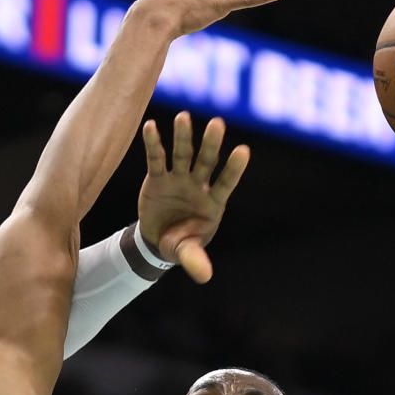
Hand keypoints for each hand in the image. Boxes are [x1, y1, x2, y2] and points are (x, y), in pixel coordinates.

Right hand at [138, 112, 249, 283]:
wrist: (158, 240)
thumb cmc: (181, 243)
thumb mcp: (187, 252)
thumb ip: (195, 260)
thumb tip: (205, 277)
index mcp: (212, 203)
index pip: (226, 183)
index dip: (234, 169)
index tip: (243, 151)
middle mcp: (198, 185)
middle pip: (206, 161)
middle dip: (211, 145)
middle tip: (217, 124)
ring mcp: (178, 178)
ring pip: (183, 154)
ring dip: (183, 137)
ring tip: (183, 117)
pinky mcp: (158, 177)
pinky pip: (156, 158)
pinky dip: (153, 143)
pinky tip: (150, 126)